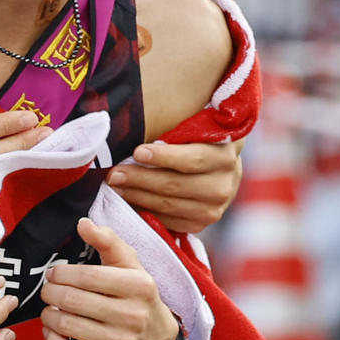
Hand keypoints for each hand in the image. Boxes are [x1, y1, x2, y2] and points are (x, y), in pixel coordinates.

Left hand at [40, 218, 176, 339]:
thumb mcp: (131, 266)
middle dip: (50, 292)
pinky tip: (52, 329)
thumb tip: (82, 223)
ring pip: (66, 325)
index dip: (61, 273)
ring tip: (49, 309)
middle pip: (72, 300)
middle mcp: (134, 315)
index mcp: (140, 285)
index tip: (53, 274)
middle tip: (47, 291)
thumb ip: (108, 241)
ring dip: (48, 315)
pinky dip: (51, 338)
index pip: (86, 275)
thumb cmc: (137, 296)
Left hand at [106, 138, 243, 234]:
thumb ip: (177, 126)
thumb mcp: (195, 127)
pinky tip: (129, 201)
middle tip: (114, 174)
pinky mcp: (201, 223)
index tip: (137, 152)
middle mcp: (225, 184)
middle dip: (140, 179)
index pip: (192, 159)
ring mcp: (214, 207)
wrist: (217, 169)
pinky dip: (146, 210)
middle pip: (175, 185)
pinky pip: (168, 220)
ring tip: (115, 186)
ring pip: (168, 205)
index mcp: (225, 153)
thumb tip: (139, 116)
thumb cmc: (196, 140)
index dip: (163, 157)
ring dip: (137, 196)